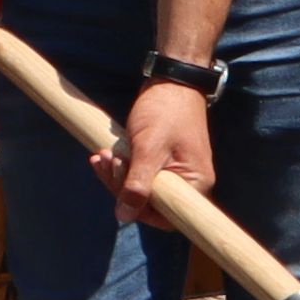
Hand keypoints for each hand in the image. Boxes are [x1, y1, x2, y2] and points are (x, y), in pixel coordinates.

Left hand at [114, 77, 216, 230]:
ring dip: (117, 175)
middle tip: (106, 161)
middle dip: (121, 186)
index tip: (119, 190)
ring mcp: (176, 173)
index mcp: (196, 183)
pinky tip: (106, 156)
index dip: (139, 210)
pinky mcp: (164, 164)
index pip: (166, 217)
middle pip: (150, 204)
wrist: (171, 82)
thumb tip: (124, 216)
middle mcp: (190, 183)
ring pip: (141, 190)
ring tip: (103, 154)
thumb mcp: (148, 149)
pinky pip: (140, 176)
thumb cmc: (165, 112)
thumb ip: (137, 185)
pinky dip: (122, 168)